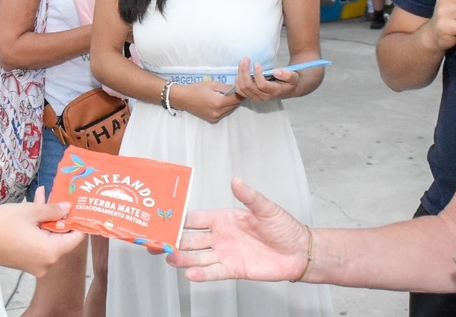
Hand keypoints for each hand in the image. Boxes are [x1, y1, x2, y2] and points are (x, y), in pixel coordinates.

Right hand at [0, 188, 84, 276]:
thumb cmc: (2, 225)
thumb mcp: (30, 212)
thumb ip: (52, 210)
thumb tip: (68, 208)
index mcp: (51, 252)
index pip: (76, 239)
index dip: (78, 222)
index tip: (79, 208)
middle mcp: (46, 263)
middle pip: (61, 238)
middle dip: (59, 216)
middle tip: (58, 197)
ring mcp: (35, 265)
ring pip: (49, 238)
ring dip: (46, 219)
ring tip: (42, 196)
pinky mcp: (25, 262)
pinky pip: (38, 244)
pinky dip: (38, 229)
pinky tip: (33, 208)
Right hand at [166, 178, 309, 282]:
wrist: (299, 252)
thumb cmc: (284, 228)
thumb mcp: (266, 208)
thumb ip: (249, 196)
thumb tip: (236, 181)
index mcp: (224, 218)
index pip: (195, 218)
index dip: (179, 219)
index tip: (163, 218)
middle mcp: (221, 236)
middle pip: (190, 239)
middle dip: (173, 240)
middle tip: (156, 242)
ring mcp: (225, 253)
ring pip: (198, 257)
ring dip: (183, 258)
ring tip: (169, 258)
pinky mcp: (233, 269)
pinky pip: (213, 272)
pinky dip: (201, 274)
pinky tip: (190, 274)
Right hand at [172, 82, 241, 122]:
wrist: (183, 98)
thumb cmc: (196, 89)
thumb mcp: (212, 84)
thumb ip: (226, 87)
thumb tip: (237, 88)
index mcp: (218, 102)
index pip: (236, 99)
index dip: (240, 93)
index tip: (241, 88)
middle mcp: (218, 112)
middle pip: (235, 105)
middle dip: (236, 98)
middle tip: (235, 91)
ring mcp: (215, 117)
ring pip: (230, 110)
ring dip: (231, 104)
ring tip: (226, 96)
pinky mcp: (212, 120)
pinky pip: (224, 114)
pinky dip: (225, 108)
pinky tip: (220, 102)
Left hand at [231, 57, 297, 102]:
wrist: (287, 89)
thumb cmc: (290, 81)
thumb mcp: (294, 77)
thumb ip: (287, 75)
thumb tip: (276, 71)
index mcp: (274, 92)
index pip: (262, 85)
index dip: (257, 74)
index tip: (257, 63)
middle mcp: (263, 97)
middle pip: (248, 86)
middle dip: (245, 71)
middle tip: (246, 59)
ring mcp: (256, 98)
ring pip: (242, 89)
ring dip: (240, 74)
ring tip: (242, 62)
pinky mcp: (251, 96)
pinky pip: (240, 91)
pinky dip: (238, 81)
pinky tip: (240, 71)